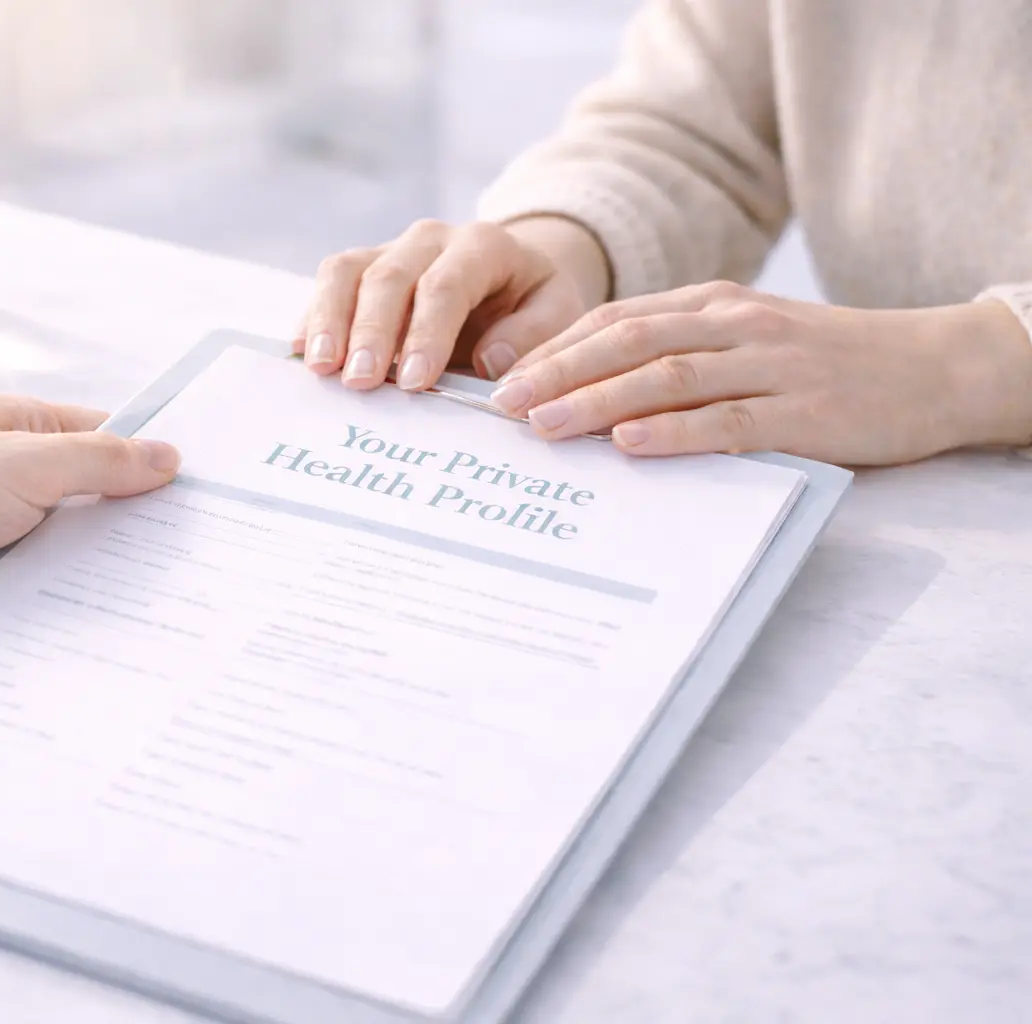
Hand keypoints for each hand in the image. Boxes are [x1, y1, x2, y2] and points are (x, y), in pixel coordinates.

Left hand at [0, 396, 180, 638]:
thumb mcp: (22, 464)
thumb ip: (100, 461)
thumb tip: (170, 457)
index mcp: (16, 427)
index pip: (102, 437)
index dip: (149, 462)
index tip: (203, 496)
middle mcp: (6, 473)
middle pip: (89, 496)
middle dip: (132, 523)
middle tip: (199, 556)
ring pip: (66, 548)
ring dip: (97, 569)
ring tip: (165, 598)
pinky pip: (36, 586)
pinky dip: (63, 600)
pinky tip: (103, 623)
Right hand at [293, 216, 610, 389]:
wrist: (508, 275)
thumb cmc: (531, 304)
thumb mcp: (556, 313)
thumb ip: (532, 334)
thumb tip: (491, 361)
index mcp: (483, 245)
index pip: (446, 286)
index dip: (426, 333)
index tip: (414, 382)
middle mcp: (430, 239)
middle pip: (389, 278)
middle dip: (372, 333)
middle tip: (360, 382)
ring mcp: (389, 249)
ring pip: (347, 272)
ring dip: (329, 321)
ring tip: (320, 368)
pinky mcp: (360, 268)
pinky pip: (328, 283)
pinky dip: (313, 317)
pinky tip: (301, 352)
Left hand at [489, 281, 1031, 464]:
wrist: (932, 366)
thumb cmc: (823, 363)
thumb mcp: (746, 342)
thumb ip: (679, 357)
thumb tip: (593, 402)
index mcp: (712, 305)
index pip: (615, 319)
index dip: (553, 348)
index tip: (501, 379)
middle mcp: (733, 325)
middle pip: (627, 342)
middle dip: (557, 372)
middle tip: (501, 405)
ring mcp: (769, 365)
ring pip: (666, 376)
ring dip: (598, 401)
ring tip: (544, 426)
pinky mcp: (803, 412)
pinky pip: (727, 420)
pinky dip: (674, 432)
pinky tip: (630, 446)